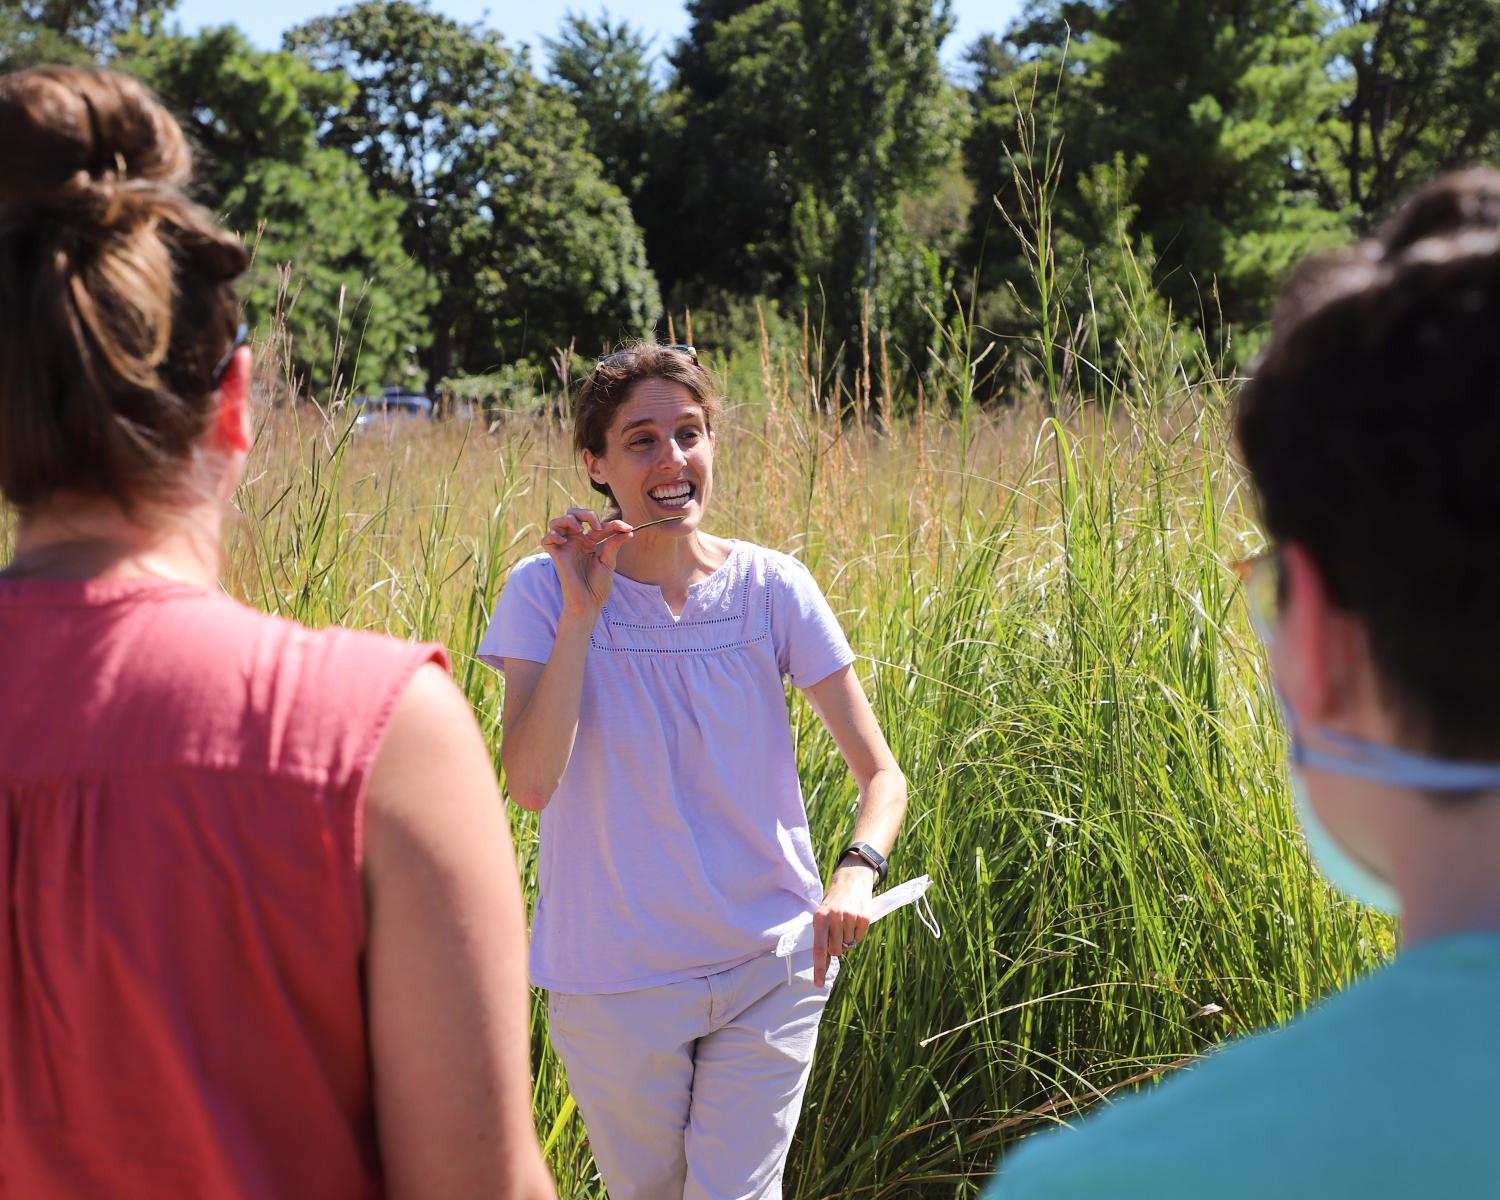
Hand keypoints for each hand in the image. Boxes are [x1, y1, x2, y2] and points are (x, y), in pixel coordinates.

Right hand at [540, 508, 632, 616]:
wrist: (589, 603)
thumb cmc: (598, 586)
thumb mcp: (609, 562)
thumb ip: (614, 544)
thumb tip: (628, 530)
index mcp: (589, 542)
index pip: (598, 524)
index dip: (613, 524)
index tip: (627, 528)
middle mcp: (576, 542)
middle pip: (573, 514)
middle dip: (586, 513)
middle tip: (598, 526)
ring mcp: (565, 547)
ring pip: (557, 522)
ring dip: (568, 520)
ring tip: (580, 529)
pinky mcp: (556, 556)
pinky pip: (546, 539)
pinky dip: (553, 535)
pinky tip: (564, 541)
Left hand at [811, 860, 874, 986]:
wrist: (852, 879)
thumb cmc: (834, 902)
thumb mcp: (823, 915)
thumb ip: (822, 936)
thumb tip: (823, 962)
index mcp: (819, 918)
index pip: (818, 949)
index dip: (819, 968)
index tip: (818, 983)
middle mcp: (833, 918)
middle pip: (836, 950)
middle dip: (837, 949)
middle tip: (837, 935)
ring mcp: (849, 917)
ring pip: (848, 945)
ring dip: (847, 939)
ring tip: (846, 923)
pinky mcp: (863, 917)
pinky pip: (859, 938)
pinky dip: (857, 934)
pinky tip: (855, 921)